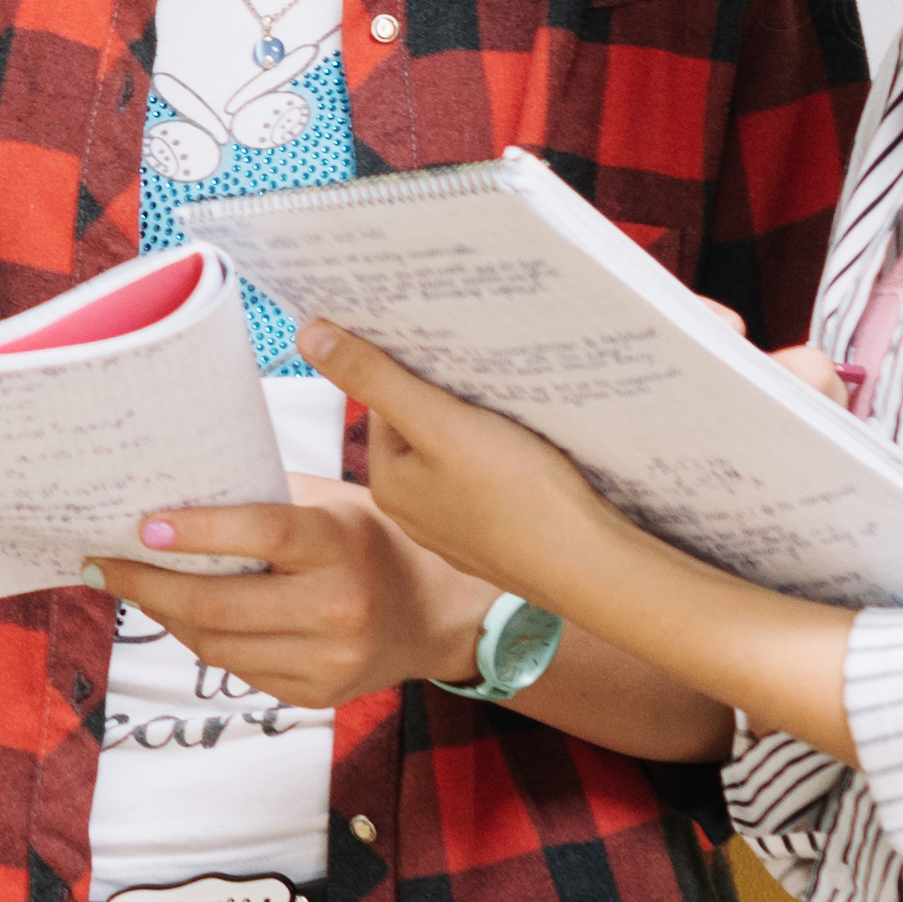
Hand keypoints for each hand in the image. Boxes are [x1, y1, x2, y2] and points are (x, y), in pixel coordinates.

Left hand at [98, 477, 488, 708]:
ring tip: (131, 587)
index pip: (262, 534)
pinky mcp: (317, 695)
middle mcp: (339, 608)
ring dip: (165, 616)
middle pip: (220, 606)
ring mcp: (330, 661)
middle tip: (103, 564)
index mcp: (339, 545)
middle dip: (148, 586)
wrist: (434, 614)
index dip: (199, 532)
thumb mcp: (330, 502)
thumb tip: (172, 491)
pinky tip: (179, 615)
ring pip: (218, 646)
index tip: (144, 525)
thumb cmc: (367, 540)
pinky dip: (201, 641)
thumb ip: (264, 499)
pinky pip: (238, 670)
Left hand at [308, 326, 633, 609]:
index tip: (440, 345)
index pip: (385, 405)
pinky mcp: (502, 537)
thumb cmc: (519, 496)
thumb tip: (309, 334)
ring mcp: (460, 529)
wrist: (593, 567)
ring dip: (480, 429)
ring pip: (460, 457)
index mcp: (391, 484)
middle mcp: (416, 511)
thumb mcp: (441, 422)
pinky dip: (508, 462)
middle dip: (448, 400)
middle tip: (483, 373)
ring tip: (514, 408)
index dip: (412, 370)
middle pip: (421, 431)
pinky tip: (535, 453)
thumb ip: (377, 378)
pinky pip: (492, 484)